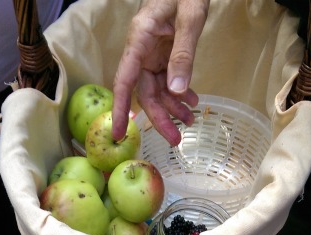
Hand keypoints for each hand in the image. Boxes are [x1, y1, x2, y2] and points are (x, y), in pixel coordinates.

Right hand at [112, 0, 209, 145]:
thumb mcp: (190, 18)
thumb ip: (183, 54)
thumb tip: (177, 92)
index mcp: (140, 39)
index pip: (124, 80)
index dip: (120, 108)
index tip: (118, 133)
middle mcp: (142, 49)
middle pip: (145, 92)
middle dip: (160, 117)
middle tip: (175, 140)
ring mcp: (153, 52)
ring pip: (157, 89)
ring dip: (173, 107)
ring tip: (190, 121)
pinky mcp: (164, 53)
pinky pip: (168, 79)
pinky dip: (179, 93)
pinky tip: (192, 102)